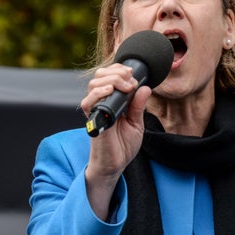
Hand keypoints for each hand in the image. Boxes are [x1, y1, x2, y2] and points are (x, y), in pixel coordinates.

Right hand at [80, 63, 151, 218]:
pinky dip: (98, 93)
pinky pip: (88, 102)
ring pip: (94, 84)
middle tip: (131, 80)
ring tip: (125, 86)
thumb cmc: (123, 146)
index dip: (120, 70)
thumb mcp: (136, 123)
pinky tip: (110, 91)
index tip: (133, 74)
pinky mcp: (93, 120)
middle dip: (117, 72)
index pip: (110, 76)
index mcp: (113, 101)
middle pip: (100, 75)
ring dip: (111, 80)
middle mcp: (102, 103)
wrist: (115, 165)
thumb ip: (138, 106)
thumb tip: (145, 88)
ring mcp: (96, 111)